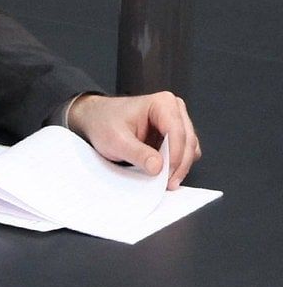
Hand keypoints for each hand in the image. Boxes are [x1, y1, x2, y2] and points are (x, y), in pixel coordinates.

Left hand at [67, 92, 201, 188]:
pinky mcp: (174, 135)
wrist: (96, 120)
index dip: (175, 154)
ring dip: (181, 165)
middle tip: (169, 183)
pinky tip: (166, 174)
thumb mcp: (116, 141)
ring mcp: (176, 122)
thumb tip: (158, 167)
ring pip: (189, 147)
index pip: (177, 131)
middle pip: (187, 140)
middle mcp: (174, 109)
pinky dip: (177, 164)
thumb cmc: (104, 124)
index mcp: (162, 103)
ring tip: (167, 182)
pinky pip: (184, 151)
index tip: (167, 174)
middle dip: (180, 163)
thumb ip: (138, 154)